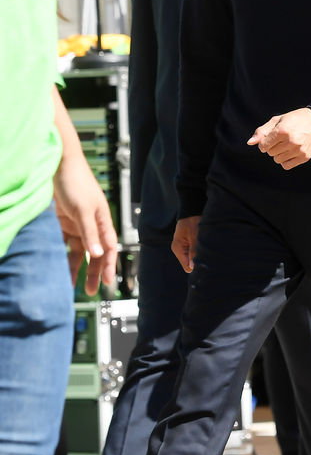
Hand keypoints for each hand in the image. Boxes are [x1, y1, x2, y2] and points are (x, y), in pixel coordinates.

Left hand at [53, 156, 117, 294]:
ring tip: (71, 284)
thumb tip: (98, 253)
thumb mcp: (83, 209)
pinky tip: (58, 266)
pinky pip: (64, 243)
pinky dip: (62, 255)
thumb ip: (90, 232)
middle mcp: (92, 224)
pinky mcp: (64, 222)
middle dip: (93, 271)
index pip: (109, 247)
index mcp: (102, 220)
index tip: (106, 282)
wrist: (57, 164)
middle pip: (95, 252)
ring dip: (76, 266)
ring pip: (79, 251)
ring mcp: (77, 223)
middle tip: (90, 290)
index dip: (108, 265)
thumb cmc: (75, 181)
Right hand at [172, 216, 200, 272]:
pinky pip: (195, 254)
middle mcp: (179, 250)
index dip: (196, 266)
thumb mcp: (194, 236)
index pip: (187, 267)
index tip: (205, 261)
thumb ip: (193, 251)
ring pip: (194, 259)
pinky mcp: (189, 245)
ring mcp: (184, 248)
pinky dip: (200, 251)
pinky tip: (204, 245)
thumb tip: (193, 267)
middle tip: (207, 253)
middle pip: (191, 265)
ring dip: (200, 255)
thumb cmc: (193, 221)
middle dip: (199, 261)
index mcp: (178, 249)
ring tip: (205, 246)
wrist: (192, 211)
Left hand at [247, 107, 310, 169]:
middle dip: (272, 147)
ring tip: (286, 146)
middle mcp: (291, 141)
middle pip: (270, 153)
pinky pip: (286, 165)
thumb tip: (250, 143)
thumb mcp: (278, 120)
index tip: (269, 140)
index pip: (263, 145)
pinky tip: (290, 153)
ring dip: (279, 154)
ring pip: (277, 159)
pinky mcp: (304, 157)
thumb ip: (262, 131)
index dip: (264, 143)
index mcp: (282, 130)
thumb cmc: (296, 119)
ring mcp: (298, 150)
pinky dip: (285, 161)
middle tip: (281, 140)